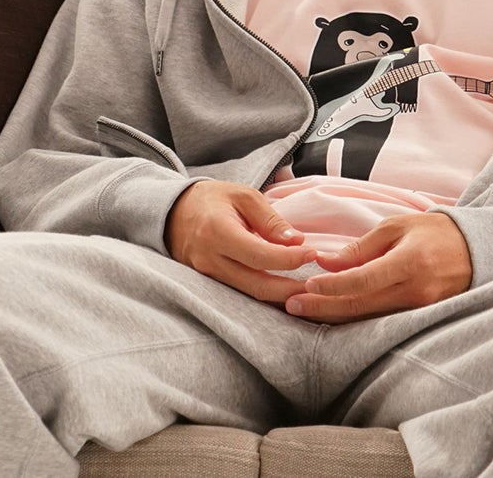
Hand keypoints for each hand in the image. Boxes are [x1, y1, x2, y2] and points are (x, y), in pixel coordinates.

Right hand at [164, 180, 317, 304]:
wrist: (174, 212)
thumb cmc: (213, 200)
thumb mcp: (243, 196)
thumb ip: (270, 219)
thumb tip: (296, 241)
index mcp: (218, 232)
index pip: (258, 255)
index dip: (288, 258)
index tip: (313, 253)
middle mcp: (210, 260)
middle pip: (256, 284)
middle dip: (290, 289)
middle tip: (318, 286)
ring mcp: (207, 276)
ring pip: (250, 295)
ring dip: (281, 297)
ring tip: (309, 293)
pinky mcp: (210, 284)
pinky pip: (242, 294)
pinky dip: (266, 295)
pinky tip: (287, 294)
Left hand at [286, 212, 471, 323]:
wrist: (476, 249)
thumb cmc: (434, 232)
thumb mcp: (398, 227)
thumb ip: (362, 247)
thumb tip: (327, 264)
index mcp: (410, 262)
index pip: (363, 281)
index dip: (331, 286)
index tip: (305, 285)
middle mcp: (416, 291)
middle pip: (360, 306)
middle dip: (323, 307)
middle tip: (291, 305)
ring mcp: (420, 309)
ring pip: (368, 318)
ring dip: (334, 315)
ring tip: (304, 311)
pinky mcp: (421, 318)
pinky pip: (382, 320)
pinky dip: (356, 317)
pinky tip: (334, 314)